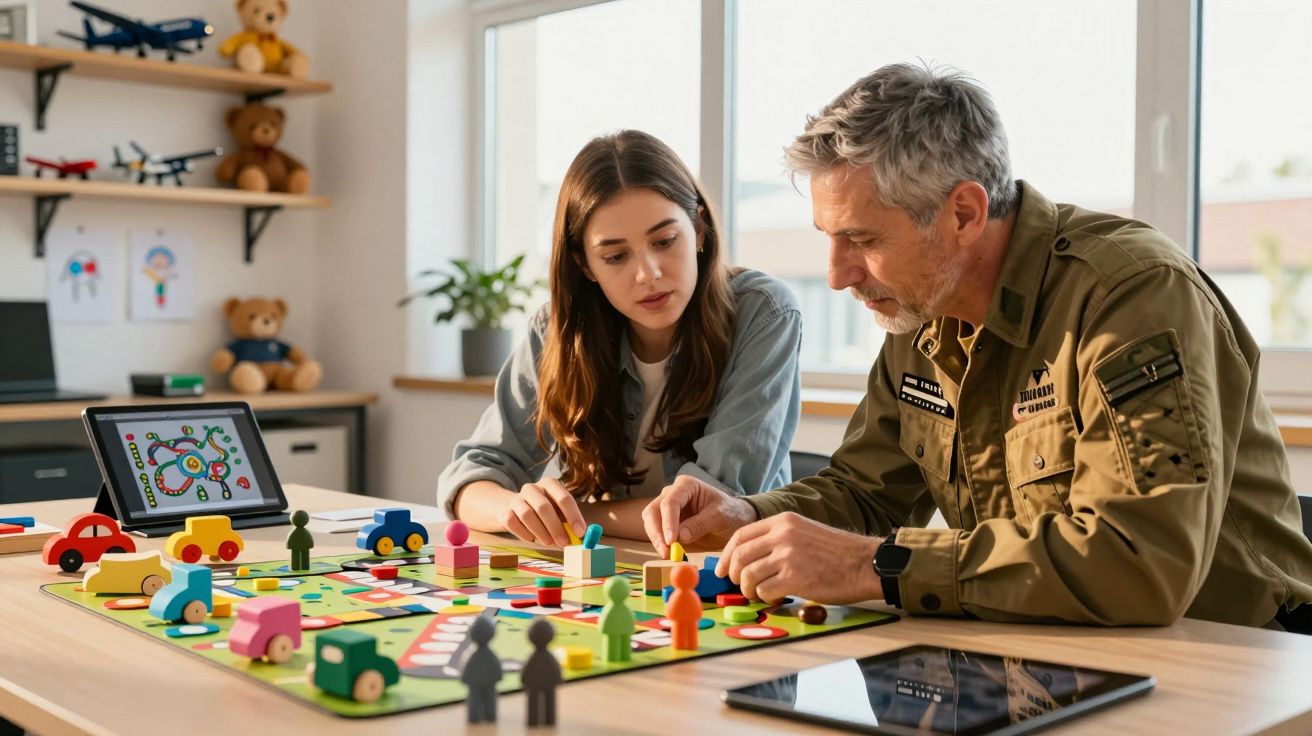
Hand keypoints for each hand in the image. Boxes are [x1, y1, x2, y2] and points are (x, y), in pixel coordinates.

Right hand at [498, 478, 585, 546]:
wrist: (511, 508)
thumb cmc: (542, 513)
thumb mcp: (557, 512)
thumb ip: (568, 523)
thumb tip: (581, 537)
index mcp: (549, 484)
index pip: (564, 498)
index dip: (573, 516)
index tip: (580, 532)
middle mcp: (532, 488)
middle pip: (543, 507)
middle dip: (556, 527)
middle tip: (564, 542)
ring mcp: (516, 499)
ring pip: (528, 515)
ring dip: (541, 532)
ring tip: (549, 542)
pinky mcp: (505, 512)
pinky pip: (514, 524)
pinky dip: (525, 534)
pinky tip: (532, 538)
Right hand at [641, 475, 757, 558]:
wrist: (733, 518)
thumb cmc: (729, 512)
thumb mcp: (720, 516)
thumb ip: (701, 524)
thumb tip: (681, 536)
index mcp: (686, 485)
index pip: (670, 502)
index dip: (668, 522)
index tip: (671, 540)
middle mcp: (672, 493)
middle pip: (653, 510)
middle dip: (657, 532)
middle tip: (665, 551)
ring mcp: (667, 508)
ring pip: (651, 522)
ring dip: (656, 539)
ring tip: (668, 555)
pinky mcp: (667, 522)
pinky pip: (657, 532)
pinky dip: (660, 543)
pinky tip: (669, 553)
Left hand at [715, 512, 882, 603]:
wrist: (865, 563)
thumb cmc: (836, 552)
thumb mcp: (804, 531)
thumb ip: (777, 539)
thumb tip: (747, 557)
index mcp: (783, 520)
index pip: (741, 536)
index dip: (726, 555)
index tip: (721, 570)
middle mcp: (782, 535)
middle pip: (740, 556)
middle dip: (734, 575)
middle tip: (740, 585)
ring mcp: (788, 556)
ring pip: (748, 576)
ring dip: (750, 589)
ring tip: (760, 593)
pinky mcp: (795, 578)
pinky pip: (765, 591)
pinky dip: (766, 597)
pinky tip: (777, 596)